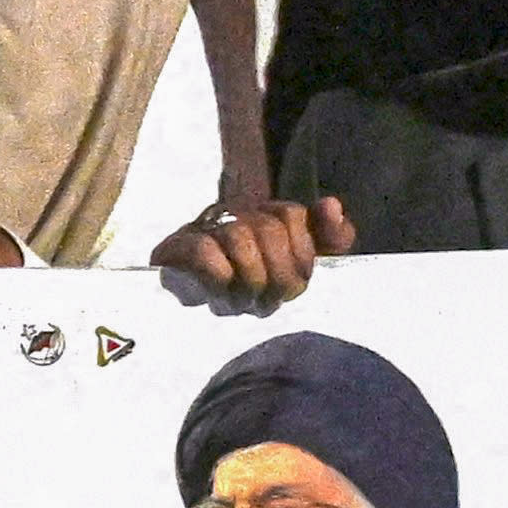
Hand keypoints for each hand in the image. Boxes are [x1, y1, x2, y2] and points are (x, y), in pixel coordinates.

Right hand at [159, 196, 349, 310]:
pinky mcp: (176, 248)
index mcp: (266, 213)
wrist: (193, 292)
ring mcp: (204, 227)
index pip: (291, 215)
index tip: (298, 282)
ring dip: (250, 280)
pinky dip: (220, 276)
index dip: (301, 254)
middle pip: (268, 229)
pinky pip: (204, 253)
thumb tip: (331, 205)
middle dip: (277, 274)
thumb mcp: (303, 261)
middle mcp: (236, 212)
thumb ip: (331, 235)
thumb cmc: (256, 283)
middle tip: (271, 301)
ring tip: (247, 302)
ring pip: (238, 238)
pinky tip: (223, 293)